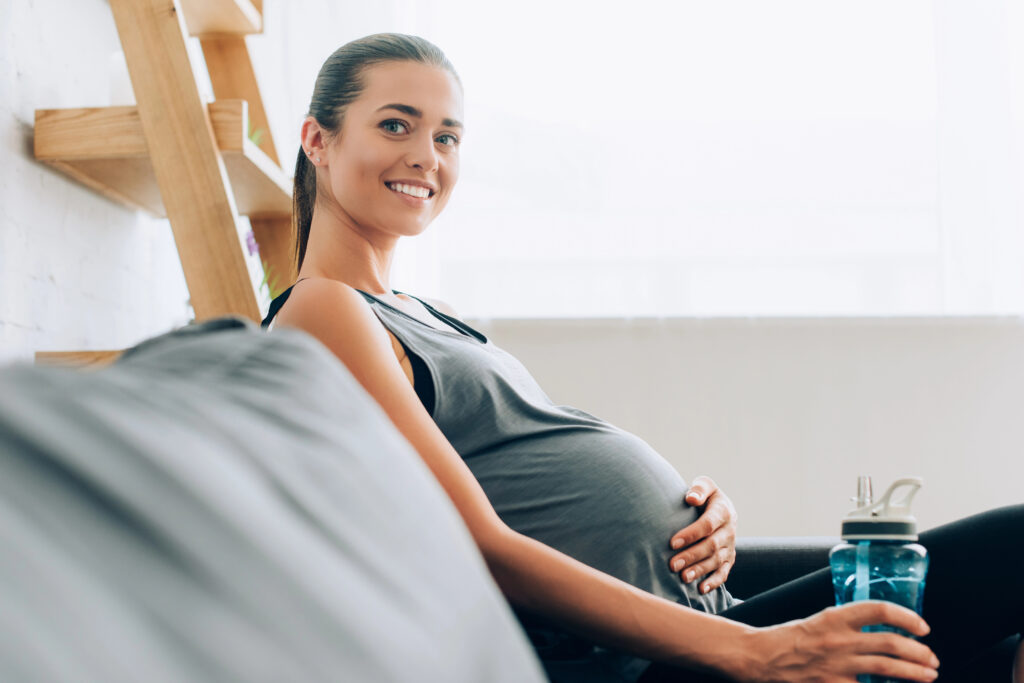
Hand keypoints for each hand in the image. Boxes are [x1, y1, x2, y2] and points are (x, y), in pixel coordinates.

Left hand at [668, 475, 736, 593]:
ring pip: (716, 561)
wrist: (720, 508)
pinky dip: (713, 582)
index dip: (690, 534)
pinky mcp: (729, 559)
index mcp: (724, 511)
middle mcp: (729, 530)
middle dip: (691, 556)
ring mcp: (730, 546)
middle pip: (711, 546)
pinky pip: (724, 573)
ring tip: (683, 577)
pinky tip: (701, 589)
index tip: (672, 542)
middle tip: (672, 565)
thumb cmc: (705, 496)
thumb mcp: (705, 485)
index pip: (707, 525)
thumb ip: (699, 489)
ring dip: (700, 570)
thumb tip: (691, 499)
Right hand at [735, 602, 938, 682]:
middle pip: (890, 643)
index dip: (906, 617)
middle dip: (918, 652)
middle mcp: (839, 640)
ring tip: (928, 674)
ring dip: (914, 672)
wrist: (762, 657)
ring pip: (887, 668)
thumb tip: (881, 629)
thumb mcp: (820, 620)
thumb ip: (848, 624)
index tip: (922, 627)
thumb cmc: (791, 638)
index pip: (878, 610)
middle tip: (931, 658)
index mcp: (835, 617)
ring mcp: (837, 666)